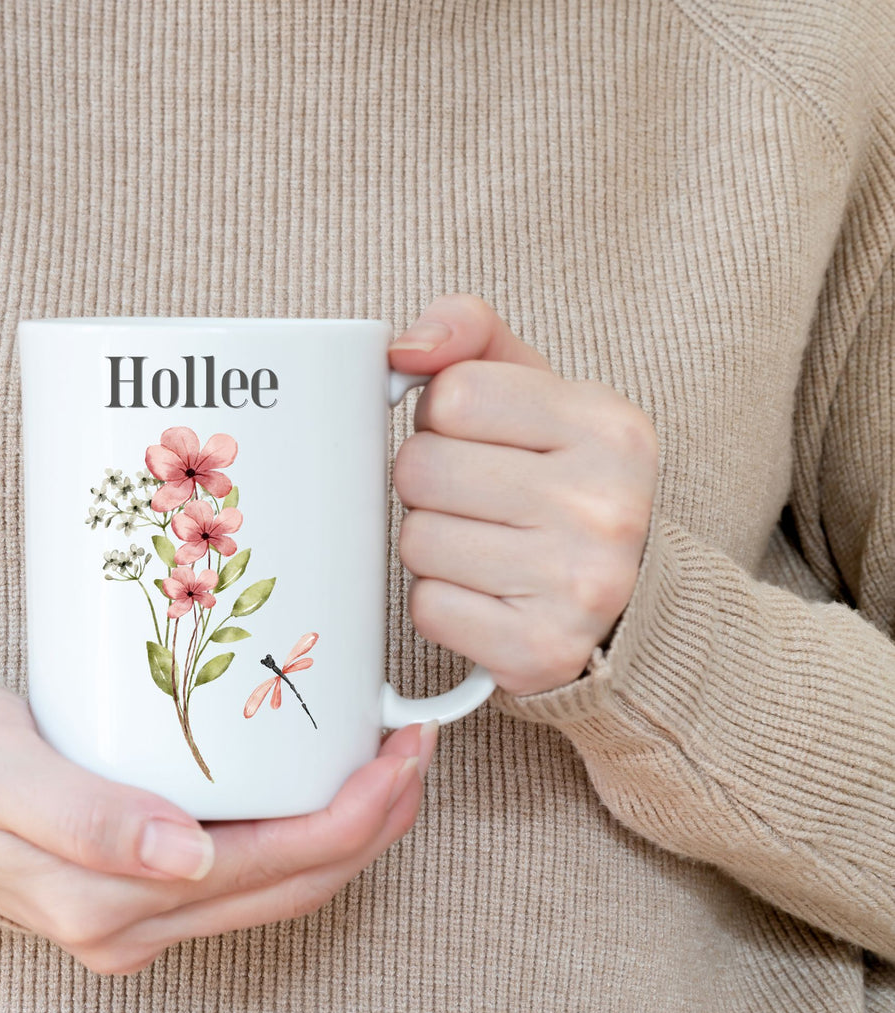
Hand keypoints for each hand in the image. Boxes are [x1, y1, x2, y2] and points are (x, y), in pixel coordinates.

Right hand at [0, 681, 435, 974]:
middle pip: (290, 885)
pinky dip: (301, 833)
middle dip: (369, 823)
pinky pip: (246, 876)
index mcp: (108, 904)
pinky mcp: (143, 895)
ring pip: (278, 888)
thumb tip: (184, 857)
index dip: (349, 819)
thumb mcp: (0, 776)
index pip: (268, 871)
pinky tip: (320, 786)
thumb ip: (86, 819)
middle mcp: (135, 928)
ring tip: (390, 764)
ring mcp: (141, 919)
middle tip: (414, 747)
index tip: (397, 752)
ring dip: (347, 832)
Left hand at [390, 294, 658, 696]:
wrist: (631, 610)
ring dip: (431, 544)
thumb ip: (472, 338)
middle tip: (475, 499)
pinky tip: (487, 596)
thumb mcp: (541, 395)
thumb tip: (404, 349)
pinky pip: (428, 608)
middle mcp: (606, 505)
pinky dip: (441, 604)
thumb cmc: (564, 485)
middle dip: (428, 482)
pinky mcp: (541, 650)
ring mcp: (579, 584)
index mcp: (611, 428)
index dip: (442, 415)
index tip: (478, 439)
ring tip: (483, 547)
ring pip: (416, 540)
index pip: (454, 393)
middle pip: (421, 468)